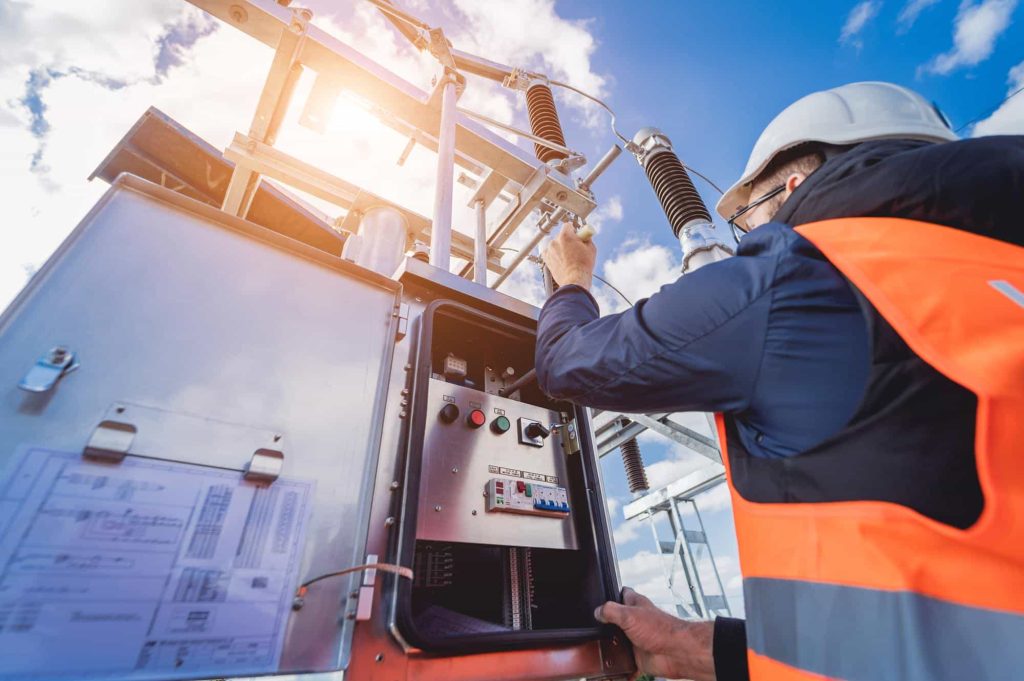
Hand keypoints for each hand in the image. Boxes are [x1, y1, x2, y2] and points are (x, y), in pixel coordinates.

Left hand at [542, 222, 596, 289]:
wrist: (574, 280)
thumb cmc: (583, 265)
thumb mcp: (591, 248)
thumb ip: (586, 238)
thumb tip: (585, 236)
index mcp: (565, 235)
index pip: (568, 225)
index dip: (574, 230)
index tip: (577, 235)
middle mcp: (555, 241)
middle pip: (561, 235)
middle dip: (568, 240)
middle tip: (575, 248)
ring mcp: (549, 250)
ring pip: (556, 244)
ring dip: (561, 248)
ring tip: (569, 257)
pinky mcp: (546, 259)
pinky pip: (550, 252)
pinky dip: (555, 255)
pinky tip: (562, 260)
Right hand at [596, 588, 715, 680]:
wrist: (676, 653)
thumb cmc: (662, 630)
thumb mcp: (629, 615)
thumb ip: (611, 611)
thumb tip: (597, 611)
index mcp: (636, 605)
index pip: (622, 594)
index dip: (612, 595)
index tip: (599, 599)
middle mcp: (636, 621)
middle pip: (617, 621)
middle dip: (606, 626)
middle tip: (594, 630)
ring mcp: (637, 639)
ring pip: (619, 642)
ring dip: (611, 648)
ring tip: (598, 650)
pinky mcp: (639, 657)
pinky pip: (626, 664)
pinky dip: (620, 669)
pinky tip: (613, 671)